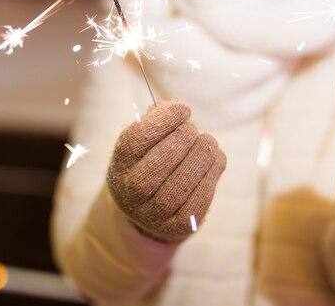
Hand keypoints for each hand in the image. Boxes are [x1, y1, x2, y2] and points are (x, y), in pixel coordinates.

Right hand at [107, 100, 225, 241]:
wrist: (151, 212)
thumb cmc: (152, 163)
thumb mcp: (147, 142)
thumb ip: (157, 120)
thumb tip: (175, 108)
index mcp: (119, 166)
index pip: (136, 140)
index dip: (163, 121)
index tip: (184, 109)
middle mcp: (131, 194)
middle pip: (158, 164)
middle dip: (183, 139)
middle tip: (194, 130)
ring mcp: (154, 214)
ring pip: (181, 184)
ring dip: (202, 156)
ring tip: (209, 143)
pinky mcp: (179, 226)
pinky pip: (199, 200)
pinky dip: (212, 175)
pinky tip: (215, 161)